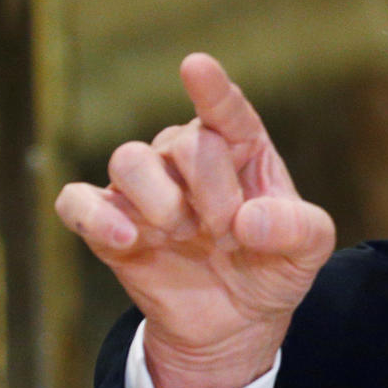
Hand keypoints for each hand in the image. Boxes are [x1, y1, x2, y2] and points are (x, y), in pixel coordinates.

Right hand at [55, 53, 334, 387]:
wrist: (234, 322)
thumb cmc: (272, 267)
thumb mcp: (309, 252)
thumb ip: (298, 229)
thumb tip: (251, 220)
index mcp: (241, 147)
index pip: (225, 109)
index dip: (211, 89)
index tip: (195, 66)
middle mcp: (187, 155)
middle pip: (186, 143)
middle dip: (214, 195)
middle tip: (229, 234)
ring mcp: (145, 187)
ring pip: (130, 159)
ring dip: (162, 203)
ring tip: (185, 235)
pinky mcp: (107, 222)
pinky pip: (78, 201)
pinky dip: (96, 216)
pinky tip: (125, 239)